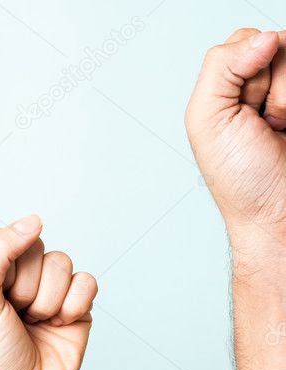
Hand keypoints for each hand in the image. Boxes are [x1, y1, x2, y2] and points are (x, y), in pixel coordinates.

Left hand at [0, 216, 97, 369]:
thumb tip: (34, 220)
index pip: (1, 237)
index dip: (4, 268)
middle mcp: (12, 273)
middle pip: (34, 246)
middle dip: (27, 287)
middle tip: (15, 316)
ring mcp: (45, 286)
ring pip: (62, 262)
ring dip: (49, 301)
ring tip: (35, 323)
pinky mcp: (74, 300)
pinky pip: (86, 280)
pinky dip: (74, 307)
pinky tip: (59, 325)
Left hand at [186, 29, 285, 260]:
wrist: (277, 215)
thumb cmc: (240, 179)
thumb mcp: (207, 119)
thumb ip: (221, 68)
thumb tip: (264, 37)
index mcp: (235, 84)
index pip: (247, 40)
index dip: (244, 69)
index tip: (241, 108)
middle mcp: (270, 84)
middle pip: (280, 43)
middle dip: (269, 84)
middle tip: (263, 123)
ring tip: (281, 129)